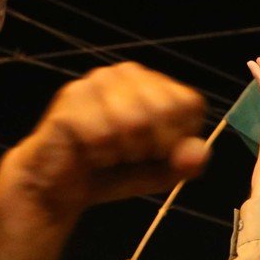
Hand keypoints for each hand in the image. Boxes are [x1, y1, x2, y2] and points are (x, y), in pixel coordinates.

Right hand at [6, 62, 208, 220]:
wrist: (60, 186)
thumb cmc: (115, 172)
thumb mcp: (161, 173)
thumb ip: (186, 164)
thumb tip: (199, 154)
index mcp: (156, 85)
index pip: (189, 104)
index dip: (178, 138)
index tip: (157, 151)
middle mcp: (127, 73)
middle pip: (164, 110)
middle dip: (151, 147)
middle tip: (129, 154)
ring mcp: (96, 81)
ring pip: (133, 122)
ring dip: (124, 152)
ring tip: (108, 154)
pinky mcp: (70, 98)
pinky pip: (102, 135)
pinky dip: (100, 155)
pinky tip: (88, 153)